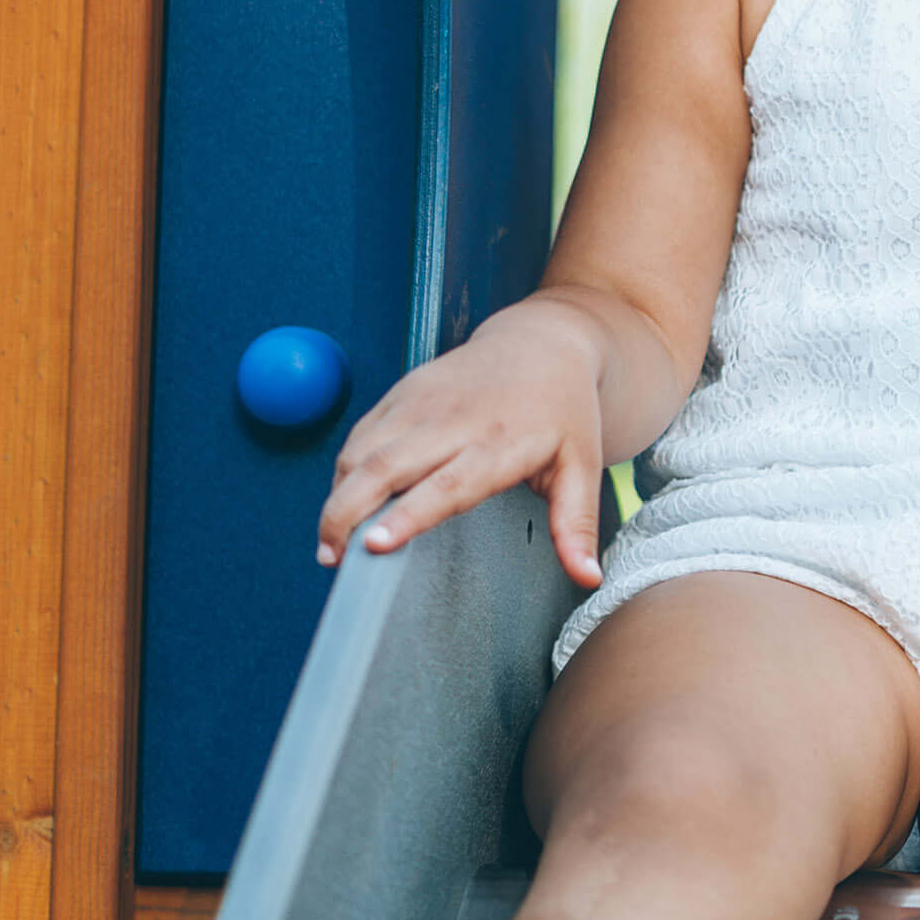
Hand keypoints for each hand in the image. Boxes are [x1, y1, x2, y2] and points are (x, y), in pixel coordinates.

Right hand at [316, 300, 611, 585]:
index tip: (373, 544)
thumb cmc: (564, 411)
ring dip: (337, 496)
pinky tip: (342, 503)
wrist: (544, 342)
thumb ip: (577, 524)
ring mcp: (424, 401)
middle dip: (348, 513)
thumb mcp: (582, 466)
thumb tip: (589, 578)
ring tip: (330, 543)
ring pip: (363, 450)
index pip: (447, 483)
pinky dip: (343, 471)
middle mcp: (455, 420)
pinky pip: (361, 433)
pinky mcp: (403, 390)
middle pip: (387, 467)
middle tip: (333, 558)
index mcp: (501, 442)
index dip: (407, 515)